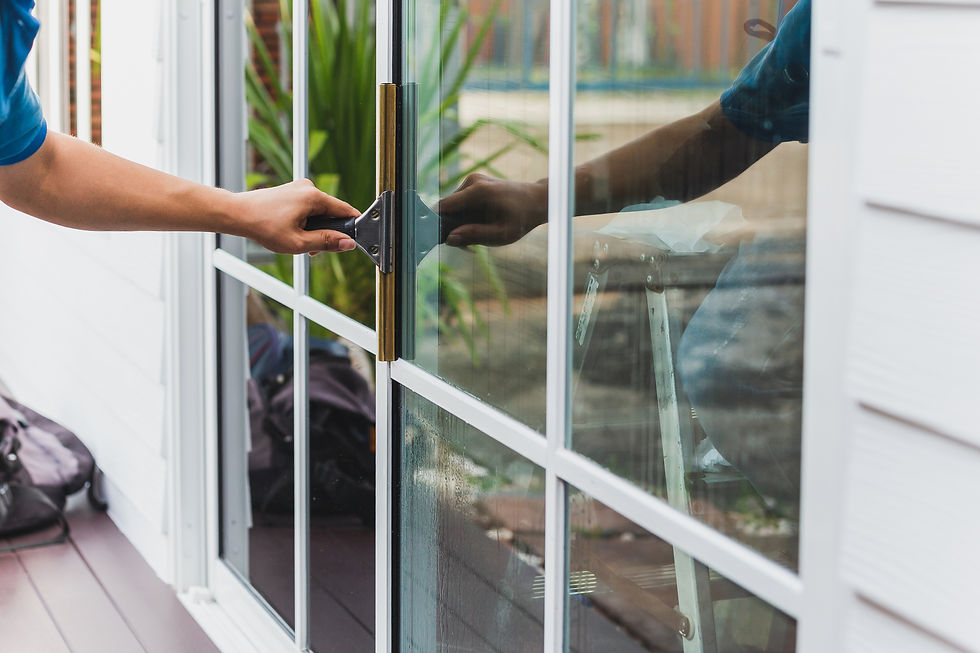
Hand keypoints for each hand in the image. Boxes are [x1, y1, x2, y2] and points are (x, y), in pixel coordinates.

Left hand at [233, 178, 358, 253]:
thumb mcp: (298, 242)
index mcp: (313, 196)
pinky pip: (308, 208)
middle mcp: (308, 187)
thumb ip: (326, 242)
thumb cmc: (263, 226)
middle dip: (327, 232)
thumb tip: (348, 243)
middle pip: (331, 213)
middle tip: (313, 249)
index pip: (345, 210)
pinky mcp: (292, 191)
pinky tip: (292, 232)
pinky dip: (305, 222)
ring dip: (314, 229)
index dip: (351, 228)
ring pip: (319, 212)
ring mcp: (299, 188)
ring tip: (298, 241)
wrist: (237, 214)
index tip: (349, 242)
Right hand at [438, 173, 548, 247]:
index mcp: (477, 191)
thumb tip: (450, 239)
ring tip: (478, 237)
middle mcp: (472, 181)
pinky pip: (461, 202)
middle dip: (453, 227)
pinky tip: (480, 226)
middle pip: (447, 207)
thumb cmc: (522, 218)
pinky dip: (466, 216)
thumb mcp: (501, 234)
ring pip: (454, 206)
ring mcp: (473, 179)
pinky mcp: (475, 182)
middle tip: (469, 246)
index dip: (438, 224)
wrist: (537, 200)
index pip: (443, 206)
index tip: (442, 240)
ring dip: (460, 223)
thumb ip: (474, 236)